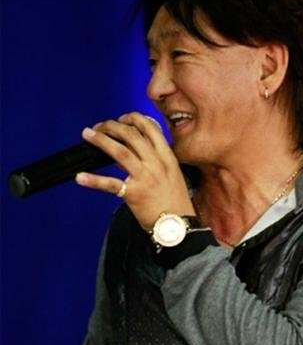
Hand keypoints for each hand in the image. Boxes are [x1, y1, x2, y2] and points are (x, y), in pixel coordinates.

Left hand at [75, 112, 195, 228]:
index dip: (133, 118)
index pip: (150, 128)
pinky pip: (111, 184)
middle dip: (112, 126)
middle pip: (132, 135)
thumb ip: (156, 160)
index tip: (122, 118)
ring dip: (101, 140)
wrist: (178, 225)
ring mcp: (145, 178)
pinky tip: (80, 177)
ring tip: (88, 135)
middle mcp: (156, 164)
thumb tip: (132, 150)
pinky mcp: (134, 194)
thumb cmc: (176, 203)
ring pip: (120, 152)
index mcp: (167, 157)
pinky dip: (93, 180)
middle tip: (100, 126)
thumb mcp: (172, 175)